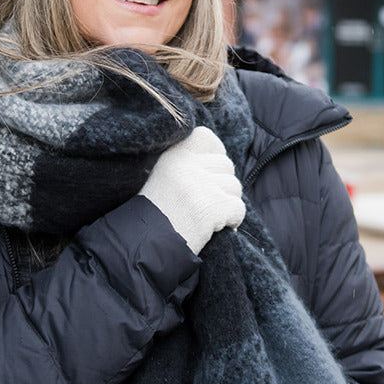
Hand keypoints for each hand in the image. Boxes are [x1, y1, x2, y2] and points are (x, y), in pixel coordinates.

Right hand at [138, 126, 244, 253]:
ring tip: (207, 217)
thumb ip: (188, 164)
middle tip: (205, 203)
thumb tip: (221, 158)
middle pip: (225, 165)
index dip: (214, 153)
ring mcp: (201, 185)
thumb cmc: (156, 215)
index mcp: (172, 154)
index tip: (210, 171)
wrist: (145, 246)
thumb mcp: (164, 177)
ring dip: (227, 204)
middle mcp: (187, 165)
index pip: (206, 137)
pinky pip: (238, 208)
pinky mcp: (213, 207)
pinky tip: (215, 228)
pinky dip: (232, 221)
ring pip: (235, 187)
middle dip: (222, 185)